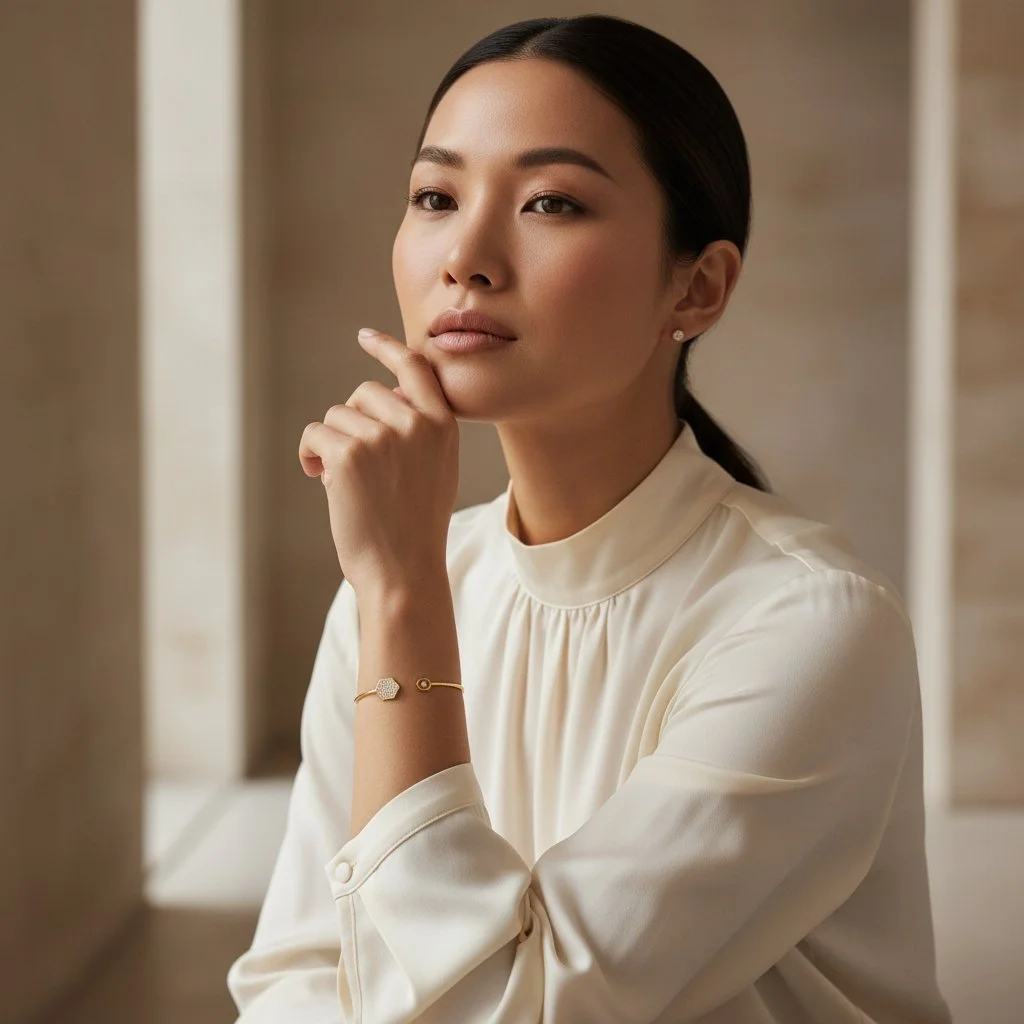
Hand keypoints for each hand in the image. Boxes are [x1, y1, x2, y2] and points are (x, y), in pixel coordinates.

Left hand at [298, 328, 458, 598]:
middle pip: (364, 393)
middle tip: (355, 465)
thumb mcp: (436, 470)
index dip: (387, 348)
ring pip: (337, 415)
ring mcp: (382, 436)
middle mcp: (416, 424)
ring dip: (332, 444)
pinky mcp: (348, 453)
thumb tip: (387, 391)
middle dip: (352, 423)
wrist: (403, 572)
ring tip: (344, 483)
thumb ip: (421, 430)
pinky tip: (320, 479)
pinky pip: (315, 433)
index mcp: (442, 426)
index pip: (415, 367)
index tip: (366, 337)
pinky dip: (310, 455)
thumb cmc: (415, 527)